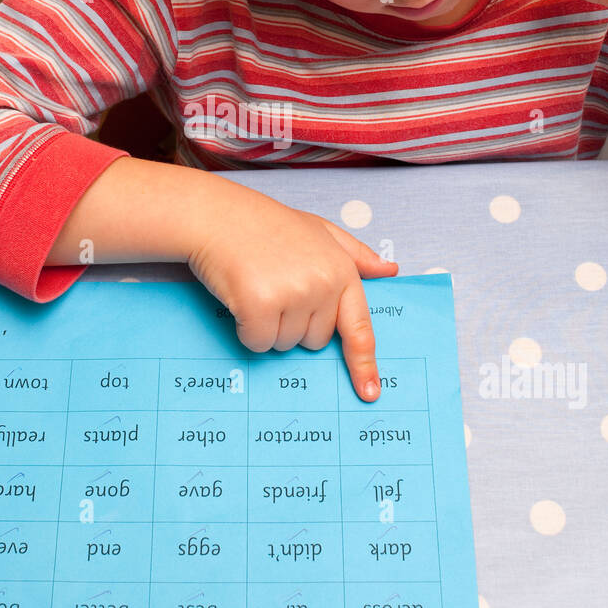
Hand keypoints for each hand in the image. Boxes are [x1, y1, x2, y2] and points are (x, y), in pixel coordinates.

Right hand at [185, 186, 397, 401]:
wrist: (218, 215)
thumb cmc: (265, 223)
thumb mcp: (319, 229)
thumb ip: (355, 253)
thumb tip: (389, 271)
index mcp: (341, 270)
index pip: (359, 327)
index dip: (364, 363)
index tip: (369, 392)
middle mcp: (322, 284)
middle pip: (314, 341)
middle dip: (293, 323)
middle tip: (275, 287)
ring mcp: (292, 295)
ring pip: (284, 344)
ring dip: (268, 326)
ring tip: (257, 286)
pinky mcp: (260, 305)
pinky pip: (258, 343)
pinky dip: (246, 329)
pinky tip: (241, 298)